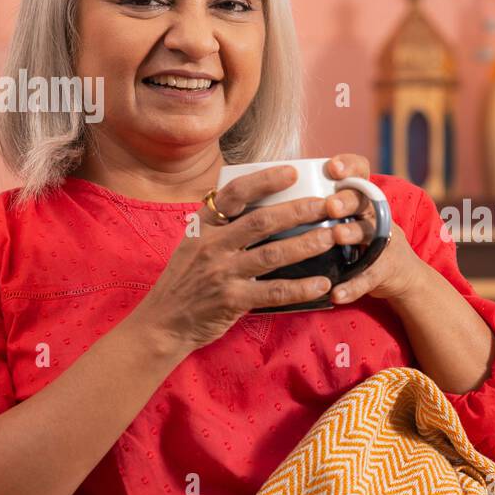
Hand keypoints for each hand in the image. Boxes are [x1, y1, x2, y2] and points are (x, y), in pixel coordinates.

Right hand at [133, 165, 343, 353]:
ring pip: (273, 254)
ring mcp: (222, 273)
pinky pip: (274, 292)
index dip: (264, 180)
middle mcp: (212, 245)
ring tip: (331, 237)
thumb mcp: (194, 243)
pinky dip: (301, 288)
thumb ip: (222, 225)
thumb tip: (262, 203)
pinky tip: (323, 283)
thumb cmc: (186, 279)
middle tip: (328, 205)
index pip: (234, 193)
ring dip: (306, 244)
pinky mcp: (232, 301)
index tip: (292, 171)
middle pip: (262, 221)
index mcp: (203, 225)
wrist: (162, 322)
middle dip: (299, 210)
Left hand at [321, 153, 425, 304]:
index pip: (360, 172)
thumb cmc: (358, 239)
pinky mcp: (385, 269)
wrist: (400, 271)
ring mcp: (382, 241)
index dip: (350, 166)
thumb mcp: (347, 217)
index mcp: (361, 198)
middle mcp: (373, 214)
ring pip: (369, 232)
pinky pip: (368, 277)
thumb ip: (317, 206)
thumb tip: (264, 198)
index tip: (332, 167)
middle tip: (330, 205)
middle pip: (364, 199)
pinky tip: (336, 294)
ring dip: (352, 232)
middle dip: (346, 200)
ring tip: (336, 235)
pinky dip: (352, 286)